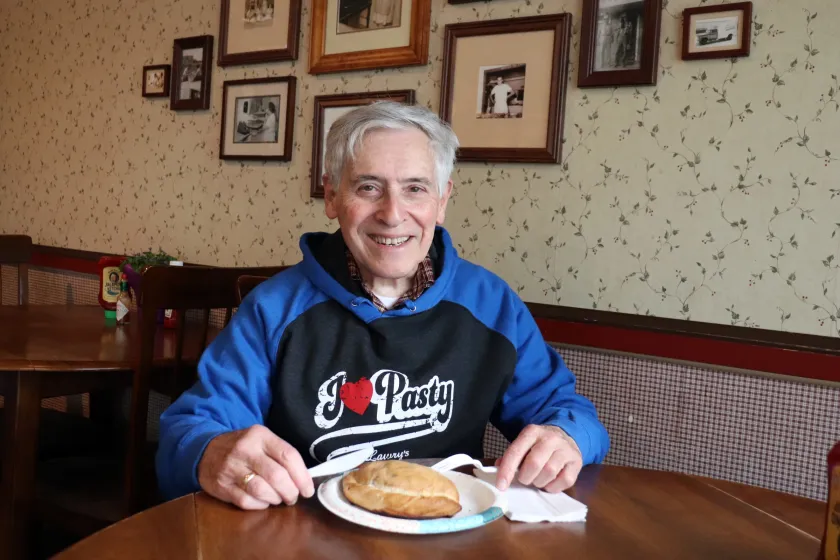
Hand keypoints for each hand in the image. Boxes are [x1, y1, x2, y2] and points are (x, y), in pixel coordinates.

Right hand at [198, 425, 313, 509]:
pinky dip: (260, 505)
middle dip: (290, 491)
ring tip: (278, 499)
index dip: (302, 476)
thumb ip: (280, 454)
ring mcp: (231, 468)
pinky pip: (246, 502)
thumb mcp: (262, 440)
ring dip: (275, 499)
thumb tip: (304, 479)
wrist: (206, 450)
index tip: (308, 489)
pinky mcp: (221, 485)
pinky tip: (263, 501)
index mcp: (260, 435)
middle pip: (276, 476)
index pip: (288, 456)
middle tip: (293, 497)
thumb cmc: (243, 447)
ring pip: (261, 490)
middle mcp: (245, 449)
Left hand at [495, 424, 581, 492]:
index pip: (516, 452)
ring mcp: (566, 449)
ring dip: (539, 482)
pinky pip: (564, 481)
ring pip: (549, 472)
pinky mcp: (577, 461)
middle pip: (534, 463)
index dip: (507, 470)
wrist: (566, 436)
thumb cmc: (540, 444)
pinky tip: (549, 481)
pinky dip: (553, 486)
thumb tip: (498, 469)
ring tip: (538, 479)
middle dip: (526, 477)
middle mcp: (550, 438)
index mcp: (532, 432)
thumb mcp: (524, 444)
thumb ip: (512, 456)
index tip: (501, 485)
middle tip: (525, 479)